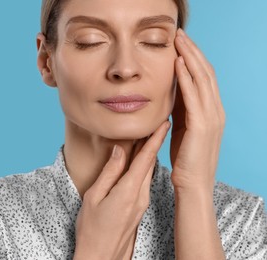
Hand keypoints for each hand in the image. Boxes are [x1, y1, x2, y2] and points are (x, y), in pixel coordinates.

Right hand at [73, 121, 170, 259]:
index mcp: (129, 190)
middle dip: (155, 141)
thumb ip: (109, 173)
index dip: (156, 138)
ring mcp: (142, 202)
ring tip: (149, 134)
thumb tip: (119, 151)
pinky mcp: (139, 207)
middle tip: (158, 120)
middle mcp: (141, 195)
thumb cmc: (92, 229)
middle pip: (150, 162)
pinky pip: (144, 180)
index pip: (146, 158)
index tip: (164, 121)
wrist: (102, 257)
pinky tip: (141, 159)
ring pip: (148, 171)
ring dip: (150, 153)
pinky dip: (145, 166)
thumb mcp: (94, 197)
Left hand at [170, 29, 224, 192]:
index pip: (204, 77)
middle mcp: (216, 110)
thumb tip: (172, 90)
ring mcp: (212, 117)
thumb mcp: (183, 127)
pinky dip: (186, 77)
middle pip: (206, 72)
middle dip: (192, 51)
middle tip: (179, 34)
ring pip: (202, 79)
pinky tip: (178, 63)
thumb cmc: (186, 157)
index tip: (180, 43)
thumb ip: (181, 108)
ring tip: (178, 41)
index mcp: (211, 110)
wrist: (193, 183)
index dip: (194, 58)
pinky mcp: (203, 125)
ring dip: (190, 57)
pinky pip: (194, 95)